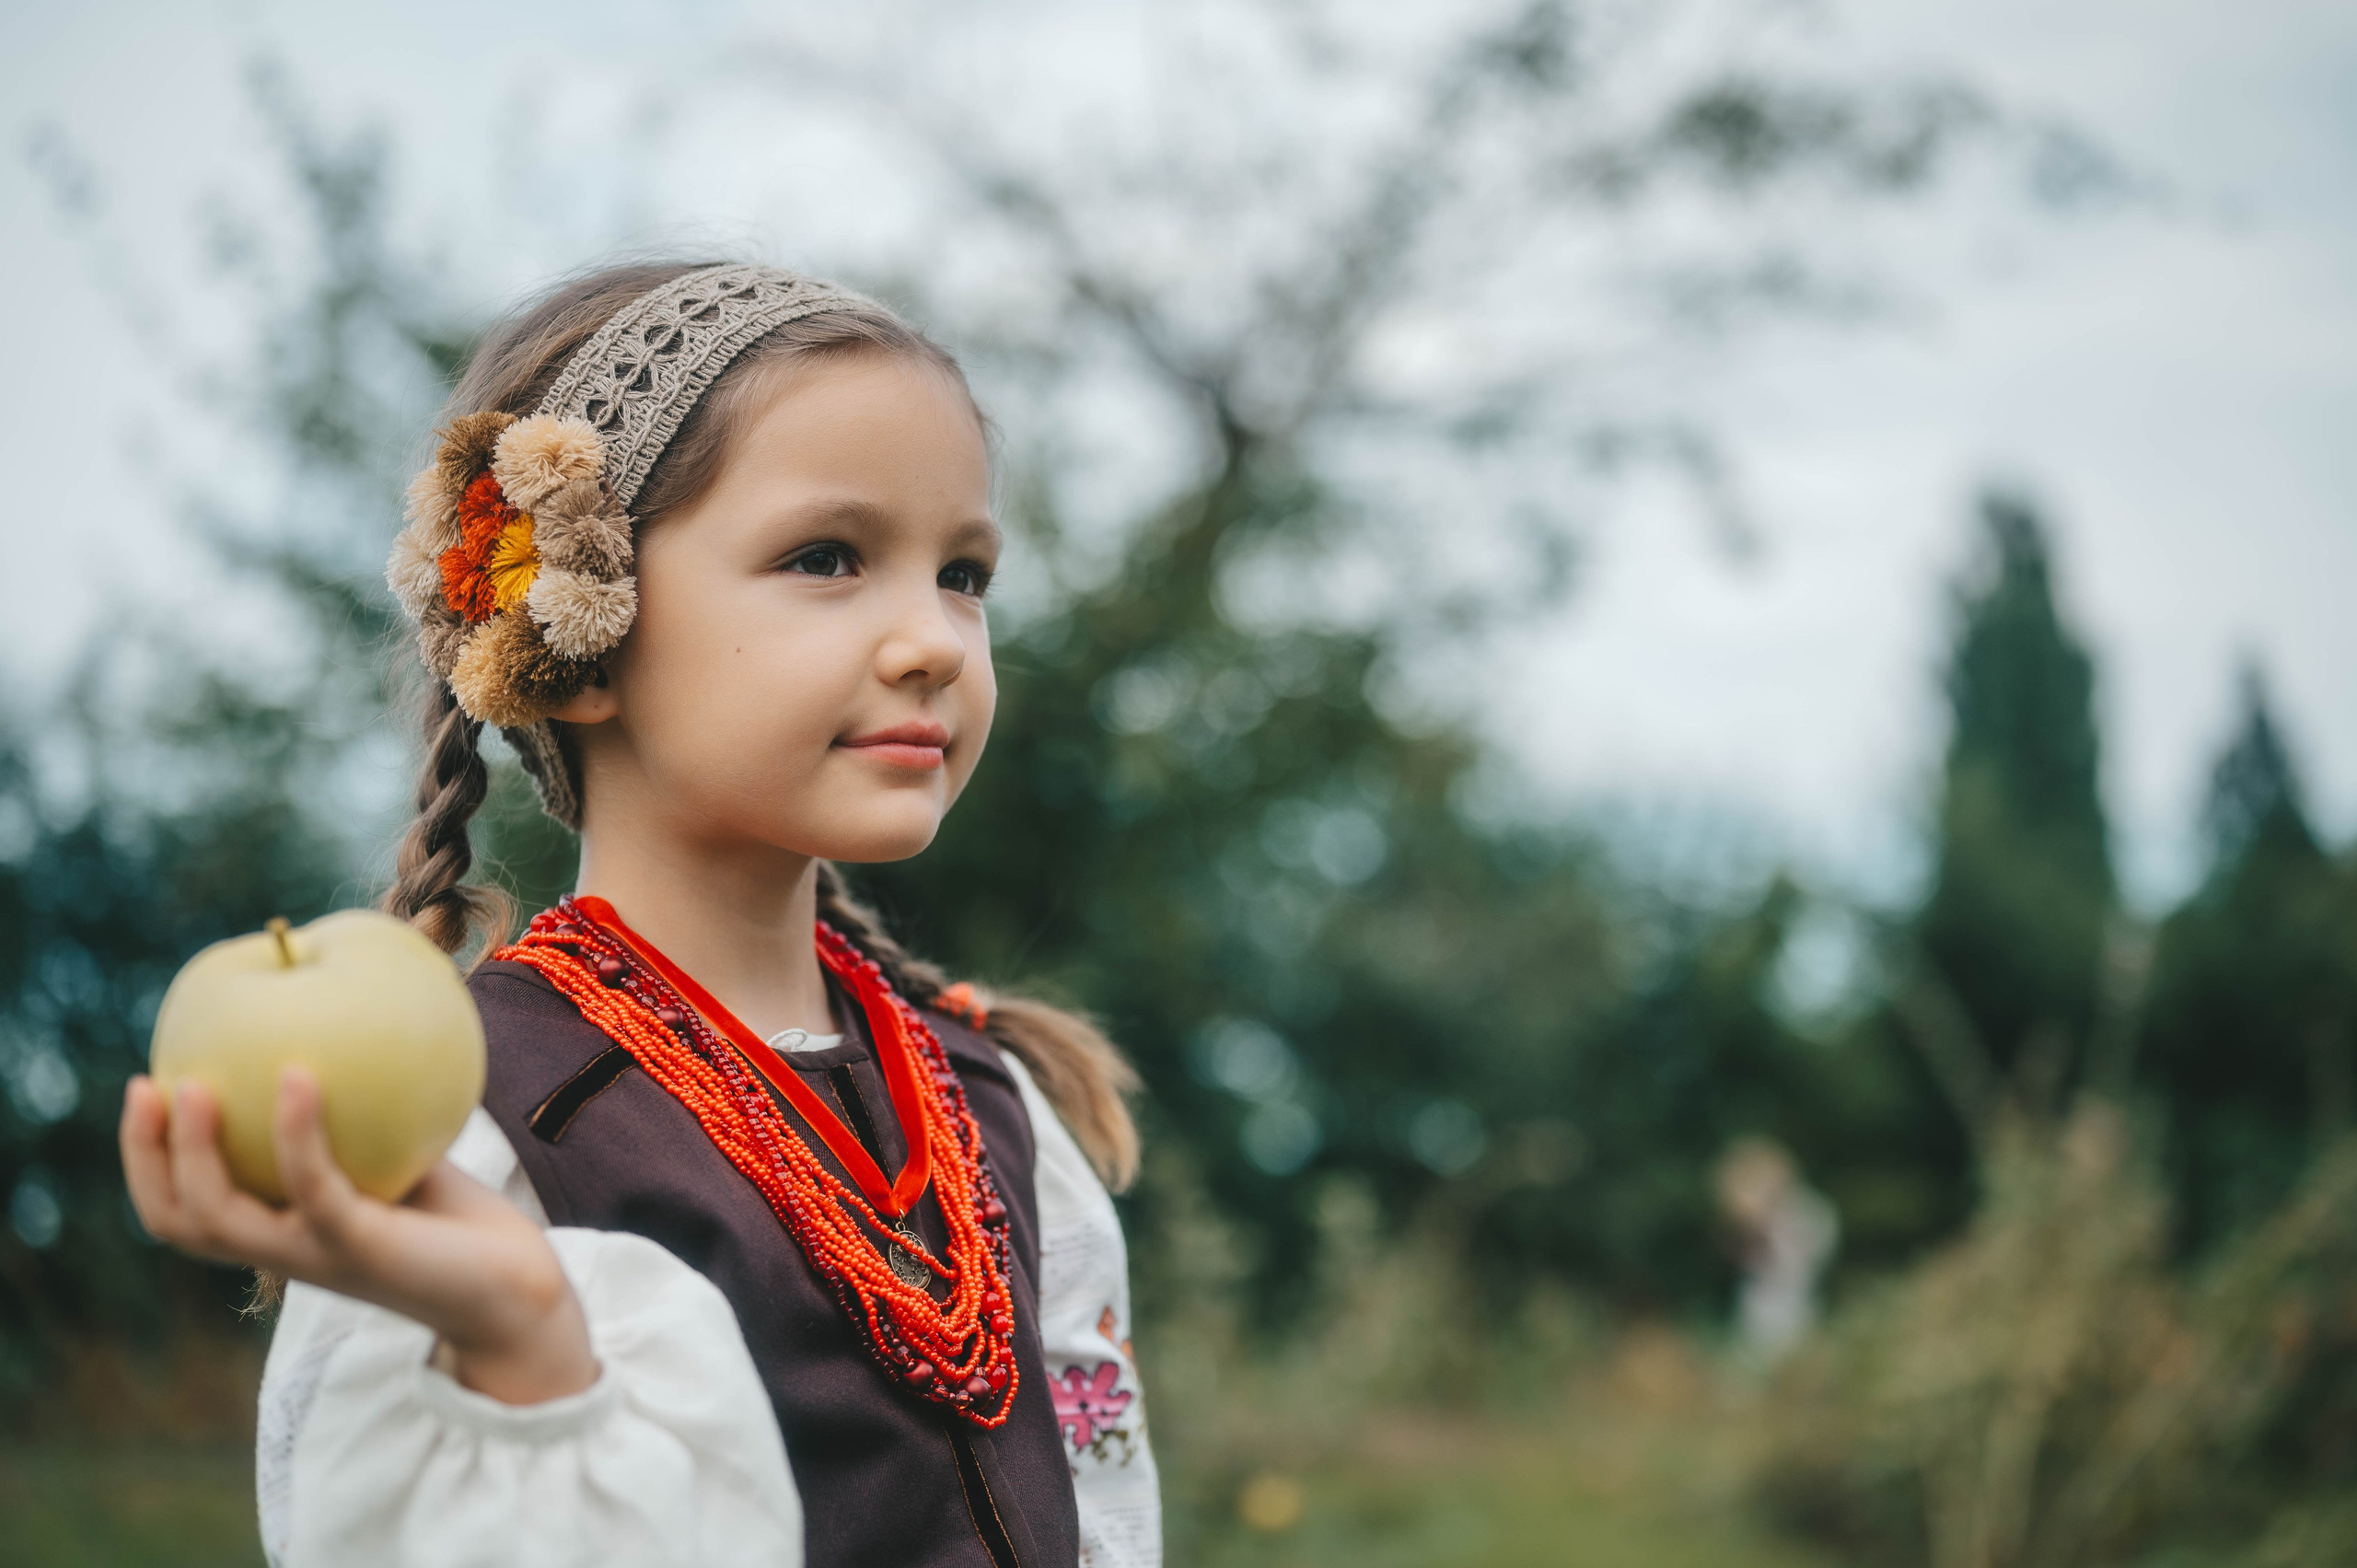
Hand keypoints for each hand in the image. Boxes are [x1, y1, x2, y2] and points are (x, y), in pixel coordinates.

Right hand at [119, 1067, 597, 1405]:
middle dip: (147, 1157)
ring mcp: (318, 1255)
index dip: (148, 1158)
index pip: (184, 1210)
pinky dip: (297, 1133)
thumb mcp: (391, 1154)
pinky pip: (314, 1188)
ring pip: (222, 1219)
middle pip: (180, 1222)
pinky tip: (300, 1076)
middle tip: (150, 1084)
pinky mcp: (363, 1247)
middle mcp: (284, 1251)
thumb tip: (336, 1025)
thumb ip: (357, 1113)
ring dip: (196, 1152)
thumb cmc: (451, 1219)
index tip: (148, 1085)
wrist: (513, 1285)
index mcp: (278, 1233)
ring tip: (196, 1085)